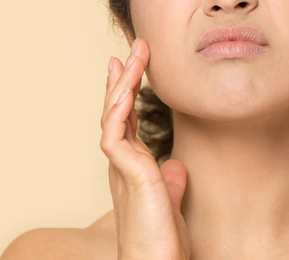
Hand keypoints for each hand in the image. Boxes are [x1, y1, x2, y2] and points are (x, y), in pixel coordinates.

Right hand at [100, 39, 189, 259]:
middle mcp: (122, 166)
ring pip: (113, 117)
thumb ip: (169, 182)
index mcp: (133, 169)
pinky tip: (125, 91)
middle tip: (132, 48)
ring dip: (123, 85)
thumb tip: (174, 165)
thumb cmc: (162, 244)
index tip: (133, 66)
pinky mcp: (128, 177)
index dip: (128, 94)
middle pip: (117, 112)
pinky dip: (117, 111)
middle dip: (123, 79)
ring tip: (133, 55)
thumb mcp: (169, 205)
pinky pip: (114, 137)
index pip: (127, 123)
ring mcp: (121, 170)